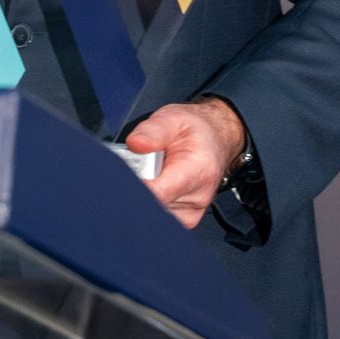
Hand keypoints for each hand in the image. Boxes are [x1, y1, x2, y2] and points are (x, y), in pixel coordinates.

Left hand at [123, 98, 246, 229]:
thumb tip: (134, 143)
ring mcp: (191, 213)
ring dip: (144, 194)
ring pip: (151, 214)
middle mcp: (198, 197)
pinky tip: (157, 185)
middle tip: (141, 166)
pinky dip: (152, 201)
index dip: (135, 186)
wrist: (215, 140)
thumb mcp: (172, 119)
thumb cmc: (195, 132)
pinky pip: (157, 218)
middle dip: (137, 187)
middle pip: (151, 205)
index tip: (124, 174)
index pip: (158, 194)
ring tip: (153, 173)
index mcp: (197, 171)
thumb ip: (152, 130)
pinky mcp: (185, 220)